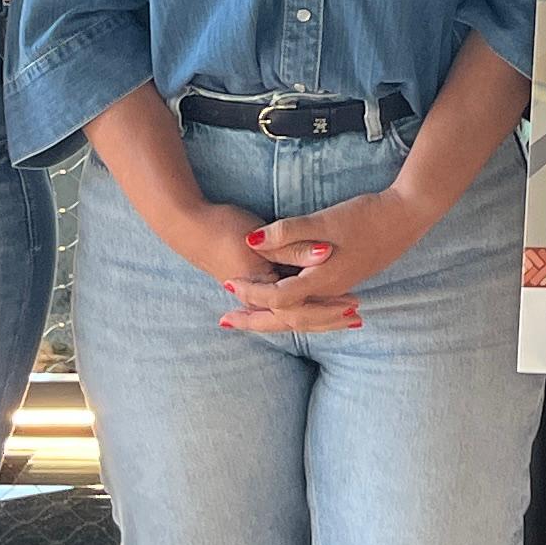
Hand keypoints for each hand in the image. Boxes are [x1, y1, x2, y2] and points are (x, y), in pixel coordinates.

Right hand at [141, 194, 358, 336]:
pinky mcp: (252, 279)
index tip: (354, 309)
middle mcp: (258, 295)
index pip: (299, 309)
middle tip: (356, 318)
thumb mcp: (259, 238)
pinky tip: (315, 301)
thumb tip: (324, 253)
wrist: (188, 225)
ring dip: (317, 315)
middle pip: (297, 317)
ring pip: (289, 312)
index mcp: (260, 288)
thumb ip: (291, 245)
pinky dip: (302, 304)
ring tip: (344, 315)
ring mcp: (254, 289)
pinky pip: (282, 300)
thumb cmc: (223, 229)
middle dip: (326, 319)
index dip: (328, 310)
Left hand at [239, 188, 434, 321]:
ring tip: (251, 316)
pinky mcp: (347, 277)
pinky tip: (290, 301)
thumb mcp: (325, 221)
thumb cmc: (368, 216)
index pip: (278, 299)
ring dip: (274, 316)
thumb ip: (289, 232)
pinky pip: (314, 306)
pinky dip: (296, 309)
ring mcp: (341, 286)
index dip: (250, 294)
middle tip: (226, 320)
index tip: (227, 285)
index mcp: (322, 279)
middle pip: (287, 317)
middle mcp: (330, 289)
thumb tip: (253, 240)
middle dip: (255, 319)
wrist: (408, 216)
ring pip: (302, 314)